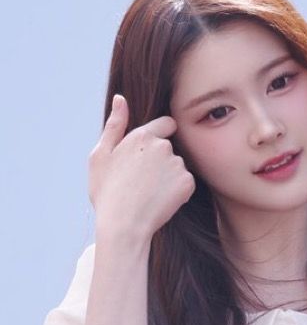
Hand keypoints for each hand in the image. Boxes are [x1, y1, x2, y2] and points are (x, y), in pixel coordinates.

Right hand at [89, 94, 195, 241]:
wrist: (123, 225)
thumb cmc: (107, 192)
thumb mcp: (100, 156)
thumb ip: (114, 125)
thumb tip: (120, 99)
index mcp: (141, 135)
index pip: (166, 124)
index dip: (160, 137)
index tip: (149, 155)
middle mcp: (163, 146)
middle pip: (171, 148)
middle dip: (161, 160)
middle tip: (142, 182)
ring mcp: (177, 165)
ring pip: (178, 167)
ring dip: (169, 177)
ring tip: (149, 193)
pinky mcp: (187, 183)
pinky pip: (186, 183)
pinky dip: (178, 192)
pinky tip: (160, 201)